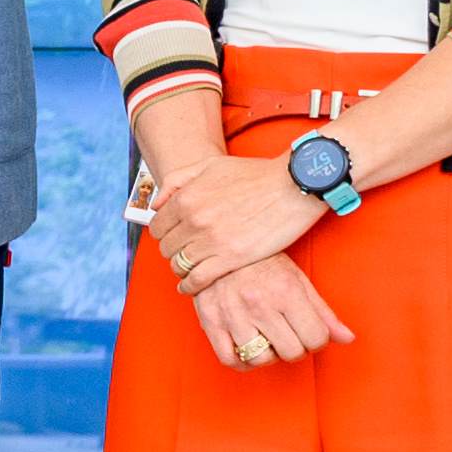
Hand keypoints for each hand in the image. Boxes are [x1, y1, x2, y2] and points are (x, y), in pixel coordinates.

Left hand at [150, 153, 319, 293]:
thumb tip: (157, 204)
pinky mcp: (231, 258)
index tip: (172, 238)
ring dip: (182, 268)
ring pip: (180, 265)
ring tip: (189, 269)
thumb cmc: (256, 173)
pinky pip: (198, 280)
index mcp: (186, 198)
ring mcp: (212, 240)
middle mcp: (194, 220)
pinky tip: (191, 286)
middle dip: (173, 251)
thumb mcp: (210, 165)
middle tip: (183, 253)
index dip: (163, 234)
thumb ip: (178, 180)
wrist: (295, 184)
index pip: (157, 227)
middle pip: (166, 248)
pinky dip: (191, 286)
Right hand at [192, 251, 348, 372]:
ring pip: (260, 359)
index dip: (316, 340)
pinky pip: (229, 358)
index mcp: (286, 292)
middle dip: (295, 349)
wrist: (219, 246)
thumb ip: (323, 312)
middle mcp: (260, 304)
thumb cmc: (262, 263)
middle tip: (289, 337)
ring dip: (268, 355)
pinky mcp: (211, 321)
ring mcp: (233, 314)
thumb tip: (348, 339)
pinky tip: (246, 350)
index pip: (315, 338)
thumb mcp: (298, 280)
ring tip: (267, 341)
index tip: (308, 332)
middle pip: (291, 352)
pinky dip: (241, 362)